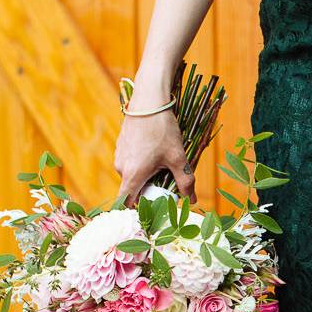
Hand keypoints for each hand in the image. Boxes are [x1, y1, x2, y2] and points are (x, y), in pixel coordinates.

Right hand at [114, 90, 196, 206]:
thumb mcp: (177, 157)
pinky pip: (131, 162)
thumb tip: (191, 200)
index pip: (126, 203)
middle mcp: (121, 168)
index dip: (136, 210)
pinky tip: (156, 151)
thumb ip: (185, 181)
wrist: (149, 102)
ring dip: (147, 174)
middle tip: (168, 183)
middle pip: (134, 188)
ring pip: (134, 174)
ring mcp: (119, 156)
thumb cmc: (162, 130)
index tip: (150, 210)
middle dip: (149, 189)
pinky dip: (142, 162)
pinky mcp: (121, 146)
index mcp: (132, 174)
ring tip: (163, 163)